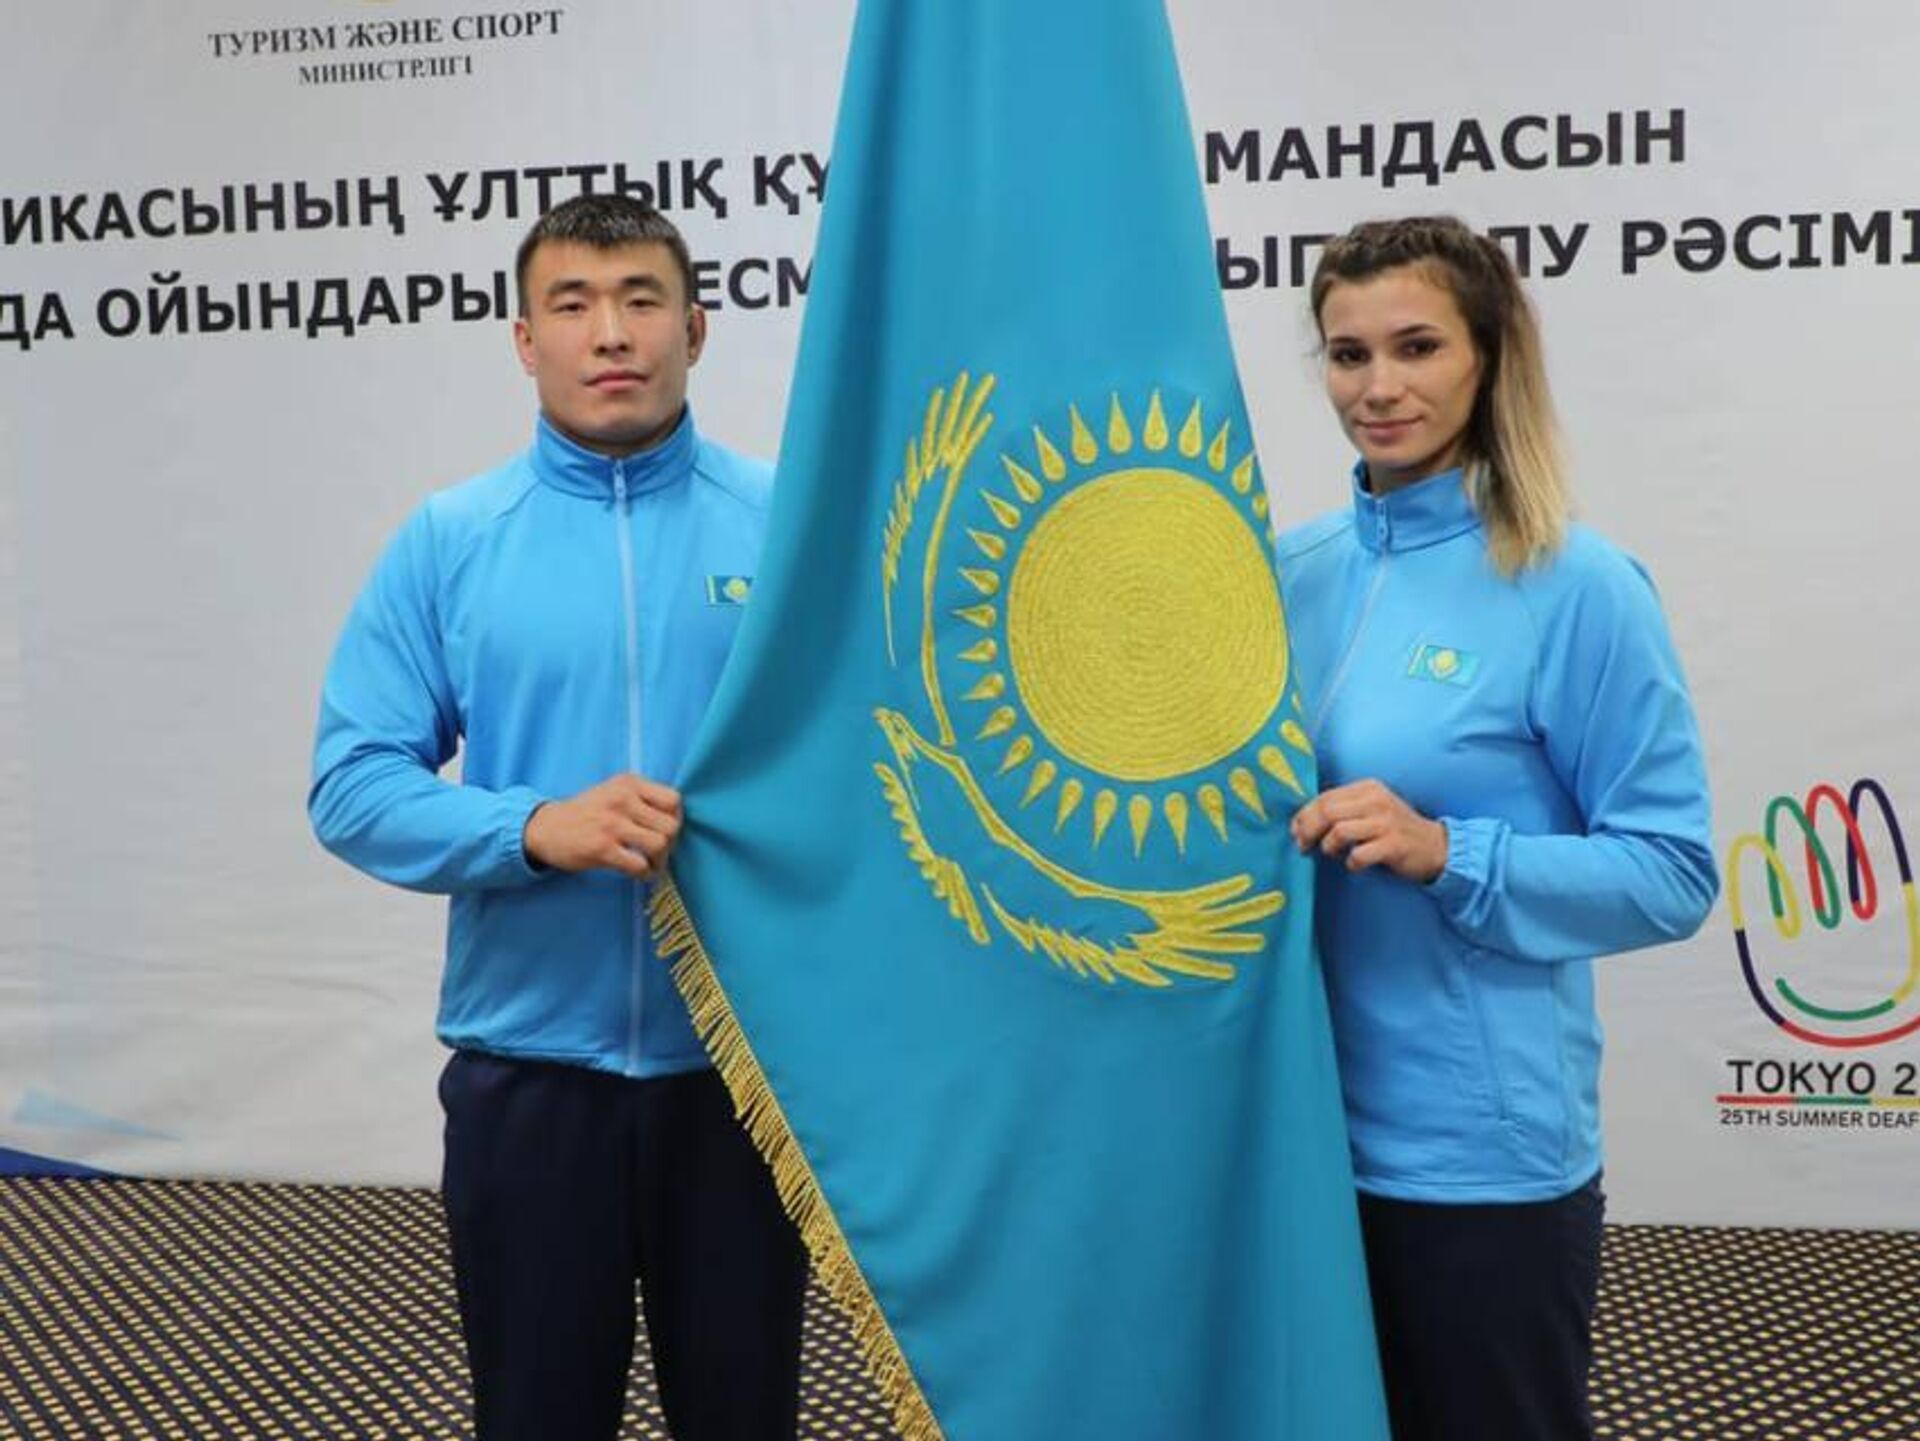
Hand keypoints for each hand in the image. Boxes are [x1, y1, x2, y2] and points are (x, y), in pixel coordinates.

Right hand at [523, 775, 683, 878]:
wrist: (545, 828)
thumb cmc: (586, 812)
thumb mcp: (613, 791)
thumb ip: (642, 799)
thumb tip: (676, 821)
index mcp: (629, 783)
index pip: (673, 800)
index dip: (675, 819)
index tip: (665, 830)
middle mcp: (622, 799)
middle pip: (671, 825)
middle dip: (670, 843)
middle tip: (659, 852)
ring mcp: (612, 824)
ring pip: (659, 844)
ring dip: (660, 860)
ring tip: (651, 864)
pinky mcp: (602, 848)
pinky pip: (639, 865)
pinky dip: (645, 873)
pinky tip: (639, 873)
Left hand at [1290, 779, 1447, 882]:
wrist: (1436, 846)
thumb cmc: (1395, 830)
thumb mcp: (1371, 810)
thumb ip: (1343, 810)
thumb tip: (1303, 822)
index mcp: (1367, 788)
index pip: (1325, 797)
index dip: (1304, 816)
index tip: (1295, 832)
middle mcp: (1376, 800)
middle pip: (1327, 812)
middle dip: (1308, 831)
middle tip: (1303, 846)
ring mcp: (1386, 822)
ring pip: (1339, 831)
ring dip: (1328, 846)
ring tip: (1332, 854)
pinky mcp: (1393, 845)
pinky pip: (1359, 854)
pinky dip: (1351, 862)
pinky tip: (1355, 865)